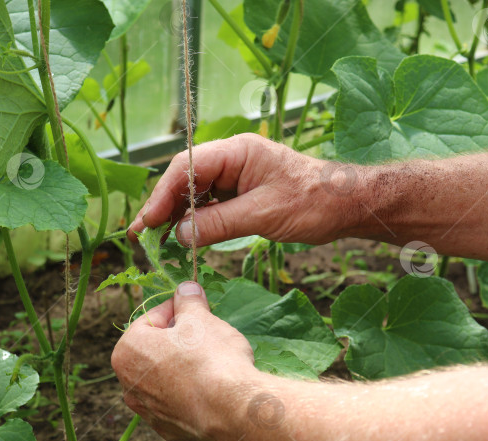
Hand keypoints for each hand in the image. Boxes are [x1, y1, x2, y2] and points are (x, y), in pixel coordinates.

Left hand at [111, 281, 258, 440]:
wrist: (232, 412)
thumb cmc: (210, 358)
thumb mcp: (200, 319)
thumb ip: (189, 301)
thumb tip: (187, 288)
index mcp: (127, 352)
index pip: (153, 319)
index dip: (179, 310)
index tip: (198, 309)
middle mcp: (129, 385)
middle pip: (156, 350)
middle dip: (180, 340)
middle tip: (207, 334)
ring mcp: (148, 412)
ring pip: (167, 378)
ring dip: (184, 367)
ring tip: (214, 362)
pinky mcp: (169, 431)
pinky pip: (179, 403)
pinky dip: (192, 394)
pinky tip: (214, 389)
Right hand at [129, 134, 361, 246]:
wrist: (346, 205)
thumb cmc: (313, 203)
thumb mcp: (264, 214)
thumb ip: (220, 223)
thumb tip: (180, 235)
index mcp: (238, 152)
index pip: (188, 168)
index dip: (163, 194)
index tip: (148, 221)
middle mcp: (233, 159)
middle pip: (186, 179)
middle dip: (163, 206)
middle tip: (141, 236)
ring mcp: (237, 175)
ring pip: (195, 193)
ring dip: (176, 216)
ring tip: (155, 241)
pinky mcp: (242, 192)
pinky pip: (210, 204)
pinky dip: (195, 221)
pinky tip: (183, 238)